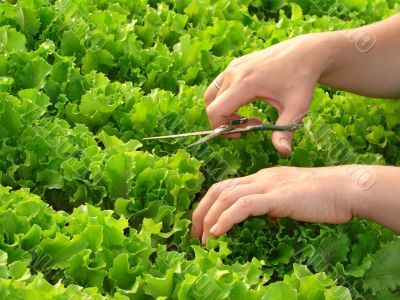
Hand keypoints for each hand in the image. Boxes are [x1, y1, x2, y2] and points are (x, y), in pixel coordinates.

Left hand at [191, 166, 353, 243]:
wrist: (344, 188)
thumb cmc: (321, 196)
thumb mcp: (290, 198)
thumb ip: (274, 204)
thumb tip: (266, 216)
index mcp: (261, 178)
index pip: (225, 187)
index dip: (208, 204)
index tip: (202, 224)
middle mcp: (259, 178)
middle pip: (219, 189)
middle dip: (201, 211)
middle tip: (195, 233)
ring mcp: (267, 185)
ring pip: (227, 196)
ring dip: (209, 218)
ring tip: (203, 238)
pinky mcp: (277, 196)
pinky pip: (244, 205)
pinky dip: (226, 218)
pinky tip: (218, 232)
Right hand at [205, 34, 328, 154]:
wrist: (306, 53)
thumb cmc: (302, 79)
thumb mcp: (296, 107)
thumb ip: (285, 131)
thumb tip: (283, 152)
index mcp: (245, 83)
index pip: (216, 111)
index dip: (221, 128)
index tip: (241, 134)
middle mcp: (234, 73)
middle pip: (212, 104)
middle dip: (224, 122)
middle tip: (248, 127)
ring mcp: (233, 67)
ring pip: (212, 95)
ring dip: (222, 110)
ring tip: (245, 117)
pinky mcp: (235, 65)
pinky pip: (219, 86)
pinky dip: (226, 100)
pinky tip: (247, 103)